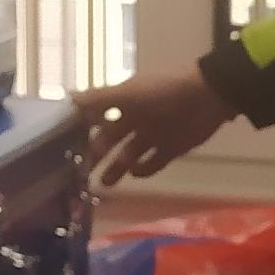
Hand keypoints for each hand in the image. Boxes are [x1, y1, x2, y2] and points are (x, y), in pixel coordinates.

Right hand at [76, 68, 231, 186]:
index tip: (65, 147)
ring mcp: (154, 134)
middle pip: (111, 141)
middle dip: (96, 155)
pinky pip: (152, 163)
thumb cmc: (163, 90)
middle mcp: (136, 119)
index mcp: (124, 102)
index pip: (98, 118)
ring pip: (129, 154)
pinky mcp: (171, 149)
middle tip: (81, 174)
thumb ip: (99, 99)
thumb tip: (67, 99)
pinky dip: (143, 170)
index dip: (83, 132)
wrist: (208, 96)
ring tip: (104, 183)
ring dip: (116, 167)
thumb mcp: (128, 93)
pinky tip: (134, 174)